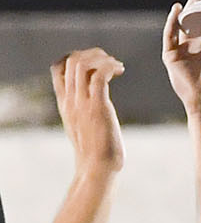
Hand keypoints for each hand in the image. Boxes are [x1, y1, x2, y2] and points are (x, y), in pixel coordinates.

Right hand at [50, 48, 124, 175]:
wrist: (96, 169)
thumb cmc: (95, 152)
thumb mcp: (82, 127)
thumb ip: (83, 113)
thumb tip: (95, 107)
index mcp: (65, 104)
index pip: (58, 69)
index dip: (75, 57)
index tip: (95, 63)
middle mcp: (70, 100)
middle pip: (70, 61)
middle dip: (92, 54)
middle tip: (110, 61)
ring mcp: (82, 103)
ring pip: (81, 64)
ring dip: (101, 58)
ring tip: (117, 65)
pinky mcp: (97, 107)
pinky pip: (99, 76)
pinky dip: (110, 67)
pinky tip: (120, 70)